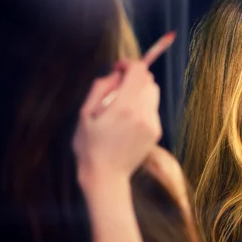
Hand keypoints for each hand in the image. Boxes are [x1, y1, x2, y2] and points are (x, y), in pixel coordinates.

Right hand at [73, 62, 161, 190]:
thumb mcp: (85, 114)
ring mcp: (153, 124)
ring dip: (139, 91)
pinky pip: (153, 108)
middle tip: (116, 89)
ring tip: (122, 105)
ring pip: (153, 93)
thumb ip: (101, 88)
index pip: (138, 71)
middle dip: (134, 78)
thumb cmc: (89, 146)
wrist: (106, 176)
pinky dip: (143, 106)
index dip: (128, 64)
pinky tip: (128, 120)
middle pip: (148, 80)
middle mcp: (143, 114)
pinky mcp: (157, 132)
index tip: (117, 68)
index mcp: (124, 107)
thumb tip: (117, 72)